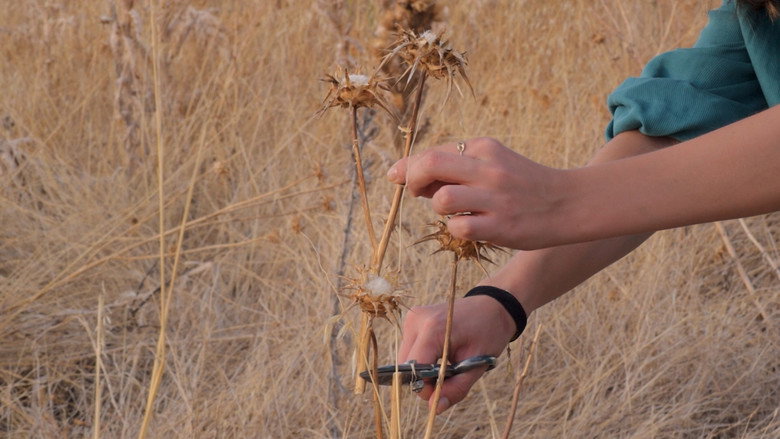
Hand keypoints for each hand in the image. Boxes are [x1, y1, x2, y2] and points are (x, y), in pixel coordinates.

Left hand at [387, 137, 569, 249]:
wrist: (568, 203)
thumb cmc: (523, 185)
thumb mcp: (493, 164)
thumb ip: (456, 167)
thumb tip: (410, 176)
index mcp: (484, 148)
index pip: (432, 152)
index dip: (408, 165)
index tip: (397, 176)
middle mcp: (488, 168)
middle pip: (430, 165)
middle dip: (411, 180)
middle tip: (414, 193)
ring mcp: (495, 197)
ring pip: (443, 199)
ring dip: (438, 208)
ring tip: (452, 212)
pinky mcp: (501, 225)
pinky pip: (460, 227)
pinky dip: (456, 229)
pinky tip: (469, 227)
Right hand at [398, 295, 515, 412]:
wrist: (492, 305)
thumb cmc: (488, 332)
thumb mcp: (477, 364)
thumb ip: (456, 388)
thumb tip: (435, 407)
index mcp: (433, 329)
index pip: (415, 369)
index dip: (426, 386)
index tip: (444, 391)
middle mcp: (416, 320)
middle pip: (406, 366)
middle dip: (423, 380)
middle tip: (448, 379)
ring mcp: (411, 318)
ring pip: (405, 359)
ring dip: (421, 370)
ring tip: (446, 364)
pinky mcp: (411, 320)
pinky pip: (409, 350)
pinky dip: (422, 359)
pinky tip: (440, 355)